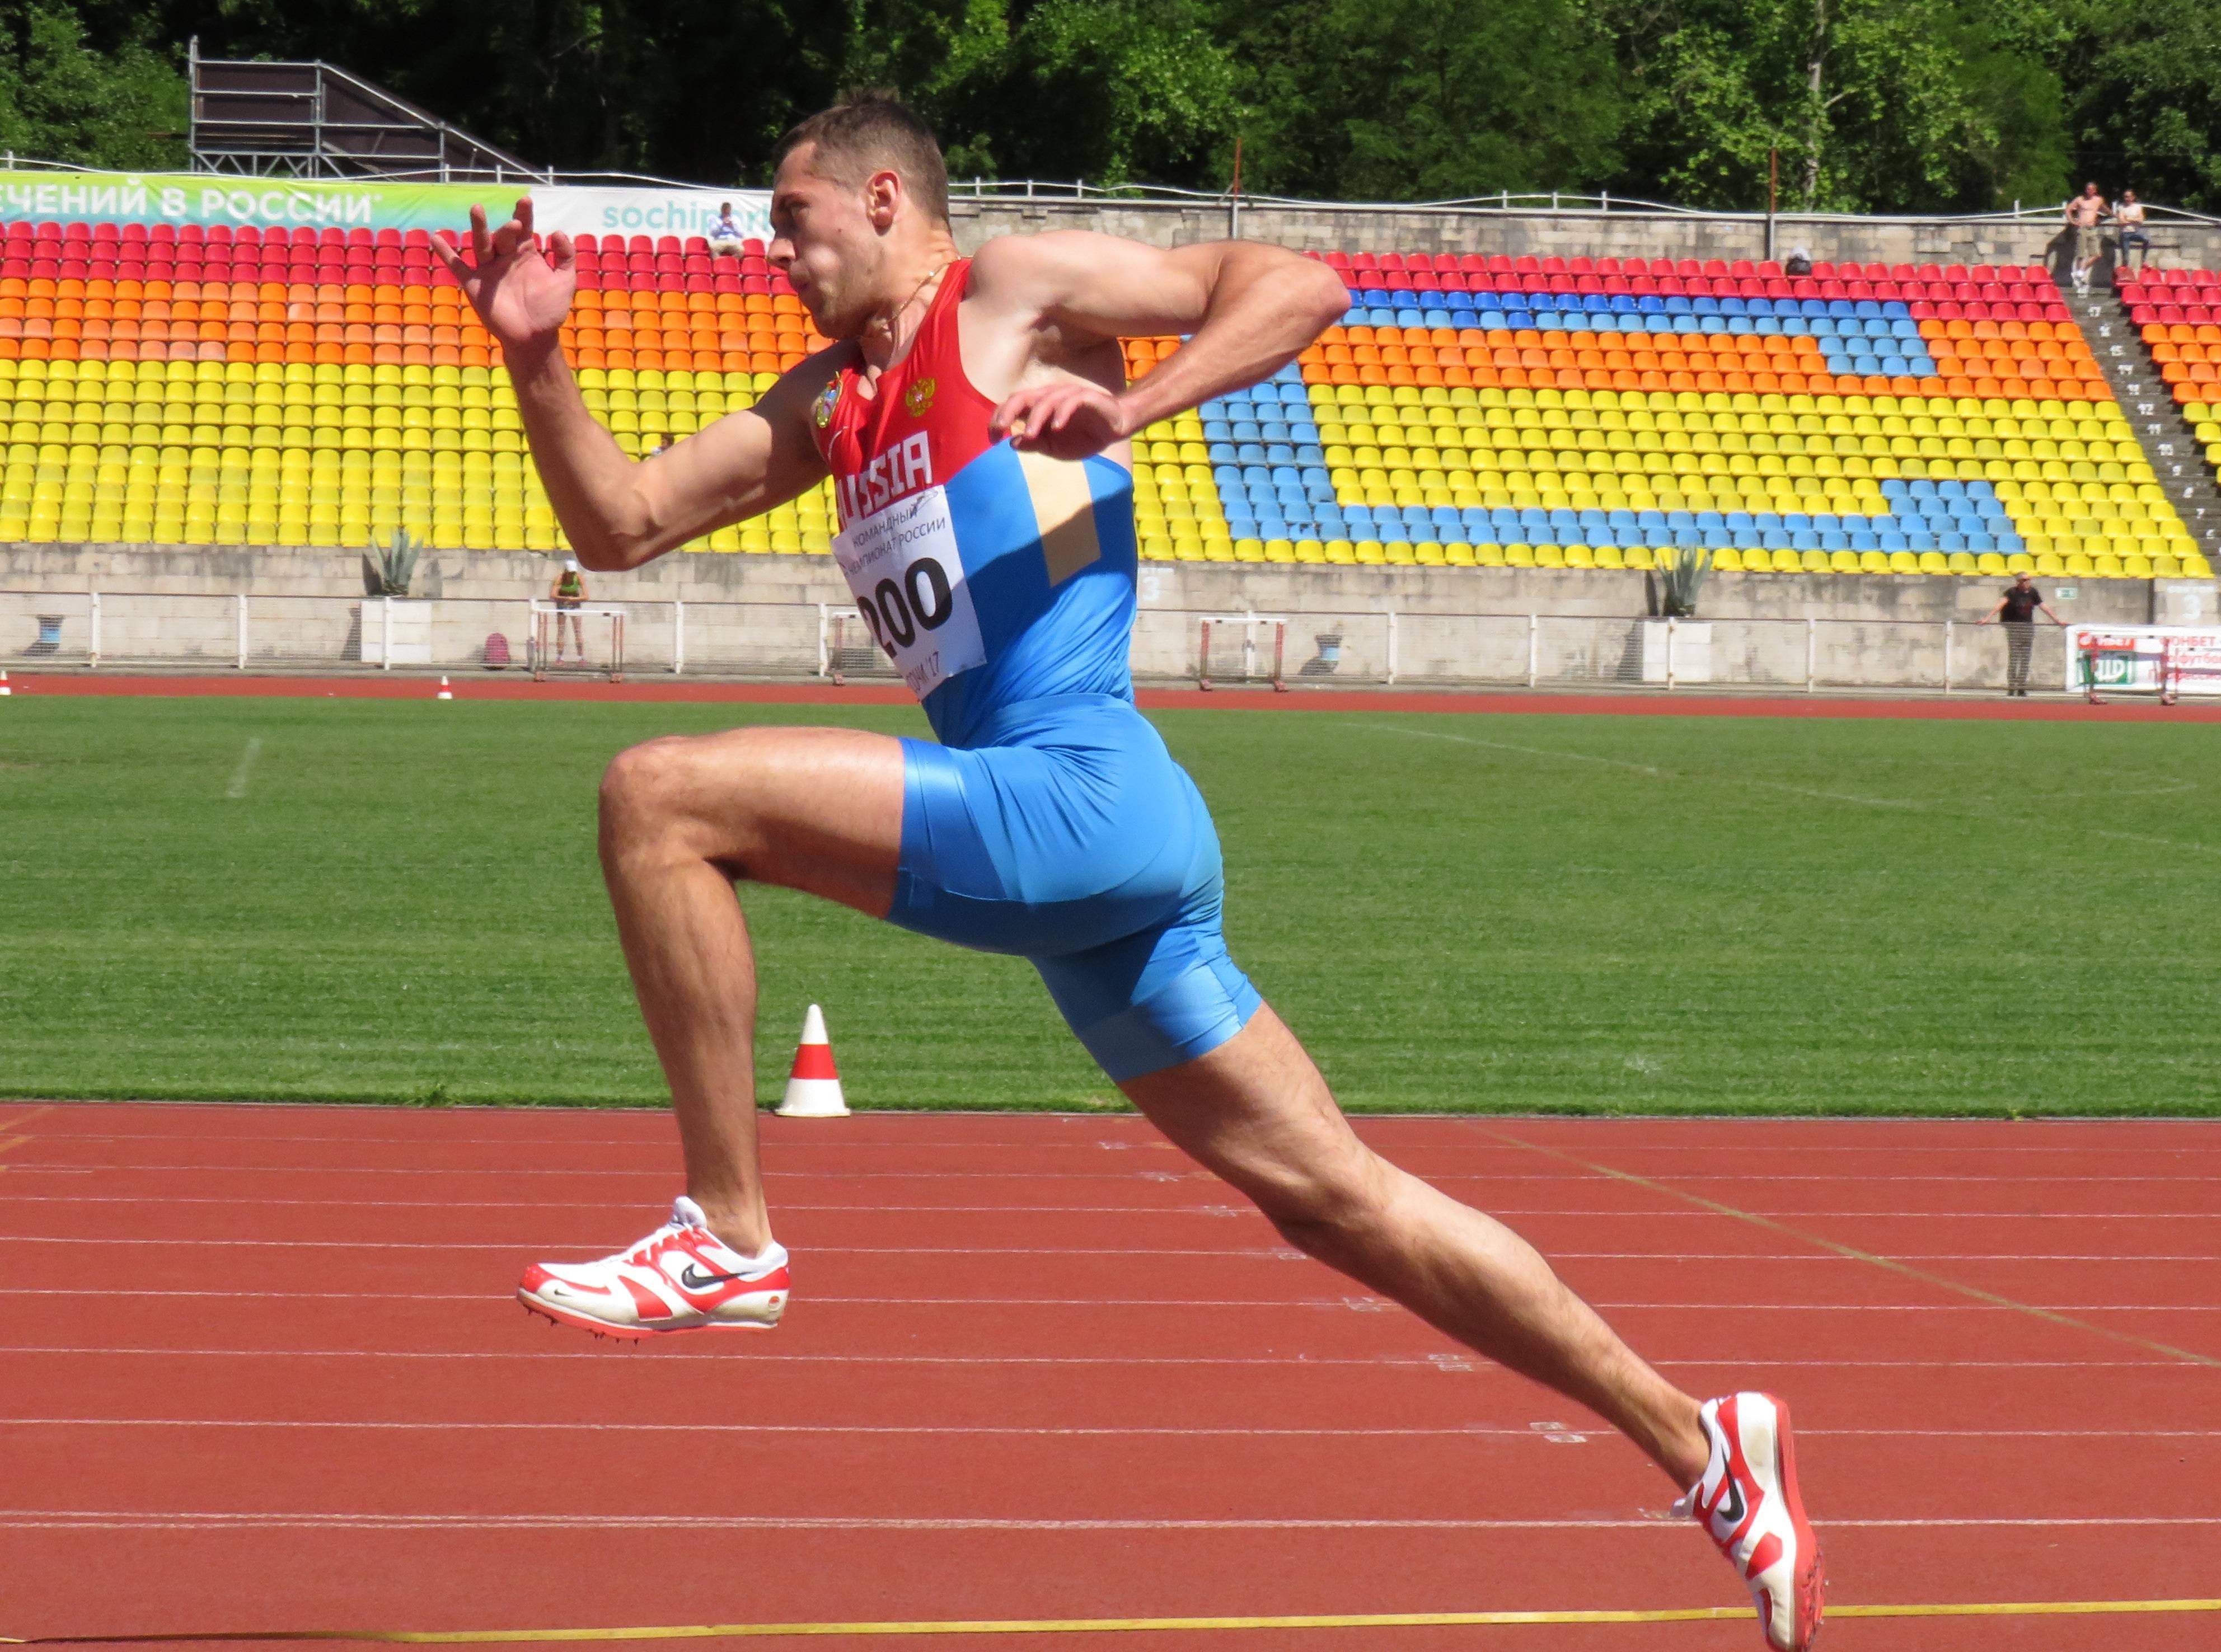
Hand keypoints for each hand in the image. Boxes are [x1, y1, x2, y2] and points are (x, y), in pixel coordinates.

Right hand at [433, 199, 575, 354]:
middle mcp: (505, 257)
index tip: (526, 201)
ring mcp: (488, 269)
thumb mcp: (564, 281)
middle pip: (503, 235)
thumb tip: (557, 231)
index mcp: (525, 253)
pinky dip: (447, 254)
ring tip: (477, 209)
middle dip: (508, 229)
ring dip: (479, 227)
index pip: (523, 228)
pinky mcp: (474, 284)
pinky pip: (458, 267)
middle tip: (515, 225)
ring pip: (481, 244)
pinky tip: (436, 238)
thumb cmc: (550, 310)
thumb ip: (565, 256)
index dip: (524, 214)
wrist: (534, 338)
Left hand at [989, 381, 1131, 459]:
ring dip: (1036, 417)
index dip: (999, 418)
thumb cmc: (1084, 437)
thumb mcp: (1056, 449)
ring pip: (1046, 400)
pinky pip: (1071, 401)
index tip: (991, 438)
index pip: (1013, 406)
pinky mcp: (1087, 397)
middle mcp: (1050, 397)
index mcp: (1039, 407)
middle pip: (1023, 396)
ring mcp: (1068, 395)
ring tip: (1030, 434)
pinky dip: (1062, 413)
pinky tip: (1056, 427)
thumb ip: (1036, 445)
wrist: (1116, 427)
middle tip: (999, 428)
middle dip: (1008, 411)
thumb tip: (1012, 443)